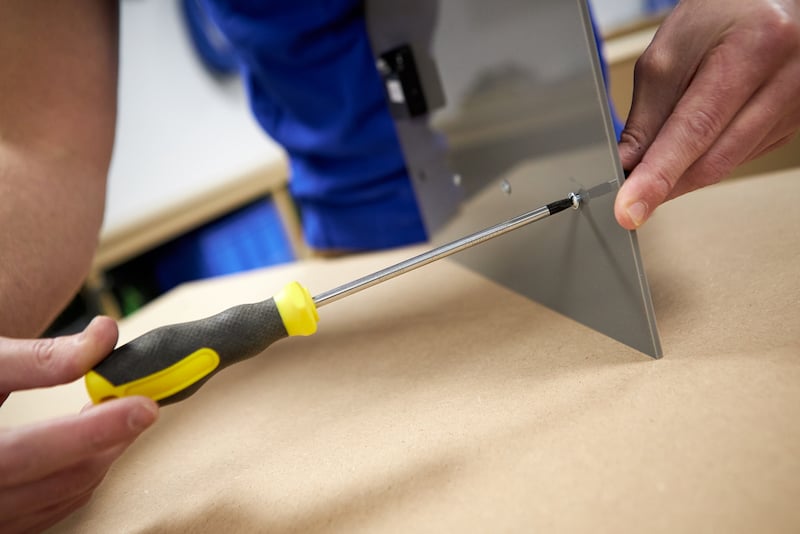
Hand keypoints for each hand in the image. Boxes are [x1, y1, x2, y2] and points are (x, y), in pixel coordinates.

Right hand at [0, 317, 158, 532]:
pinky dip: (84, 474)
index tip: (144, 406)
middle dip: (111, 439)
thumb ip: (38, 358)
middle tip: (140, 403)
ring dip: (103, 456)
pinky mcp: (6, 523)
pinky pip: (56, 507)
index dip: (93, 431)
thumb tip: (104, 334)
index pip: (32, 453)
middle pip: (62, 479)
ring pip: (66, 496)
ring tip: (118, 415)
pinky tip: (94, 444)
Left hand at [614, 0, 799, 228]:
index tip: (631, 209)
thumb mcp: (670, 53)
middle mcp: (787, 79)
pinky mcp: (793, 124)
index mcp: (755, 49)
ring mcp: (797, 106)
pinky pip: (741, 159)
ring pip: (727, 164)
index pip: (696, 129)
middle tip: (629, 199)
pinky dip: (707, 161)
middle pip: (715, 158)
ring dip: (685, 172)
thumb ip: (648, 113)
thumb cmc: (721, 15)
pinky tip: (691, 150)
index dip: (658, 176)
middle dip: (665, 183)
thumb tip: (629, 165)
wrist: (768, 3)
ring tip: (657, 160)